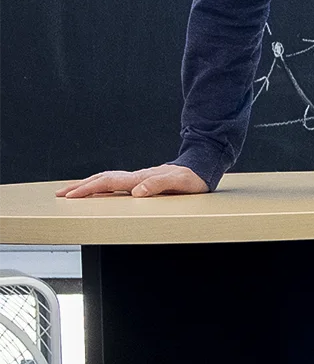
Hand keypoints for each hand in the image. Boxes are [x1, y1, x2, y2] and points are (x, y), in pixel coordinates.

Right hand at [56, 164, 208, 198]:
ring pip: (107, 179)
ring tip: (72, 191)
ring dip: (88, 184)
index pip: (108, 183)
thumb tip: (137, 192)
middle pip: (102, 179)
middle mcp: (136, 176)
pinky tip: (98, 188)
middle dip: (80, 187)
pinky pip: (116, 182)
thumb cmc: (192, 178)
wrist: (201, 168)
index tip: (71, 195)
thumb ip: (158, 185)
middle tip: (61, 194)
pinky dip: (101, 184)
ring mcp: (138, 177)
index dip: (88, 189)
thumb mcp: (179, 183)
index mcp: (140, 178)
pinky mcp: (142, 180)